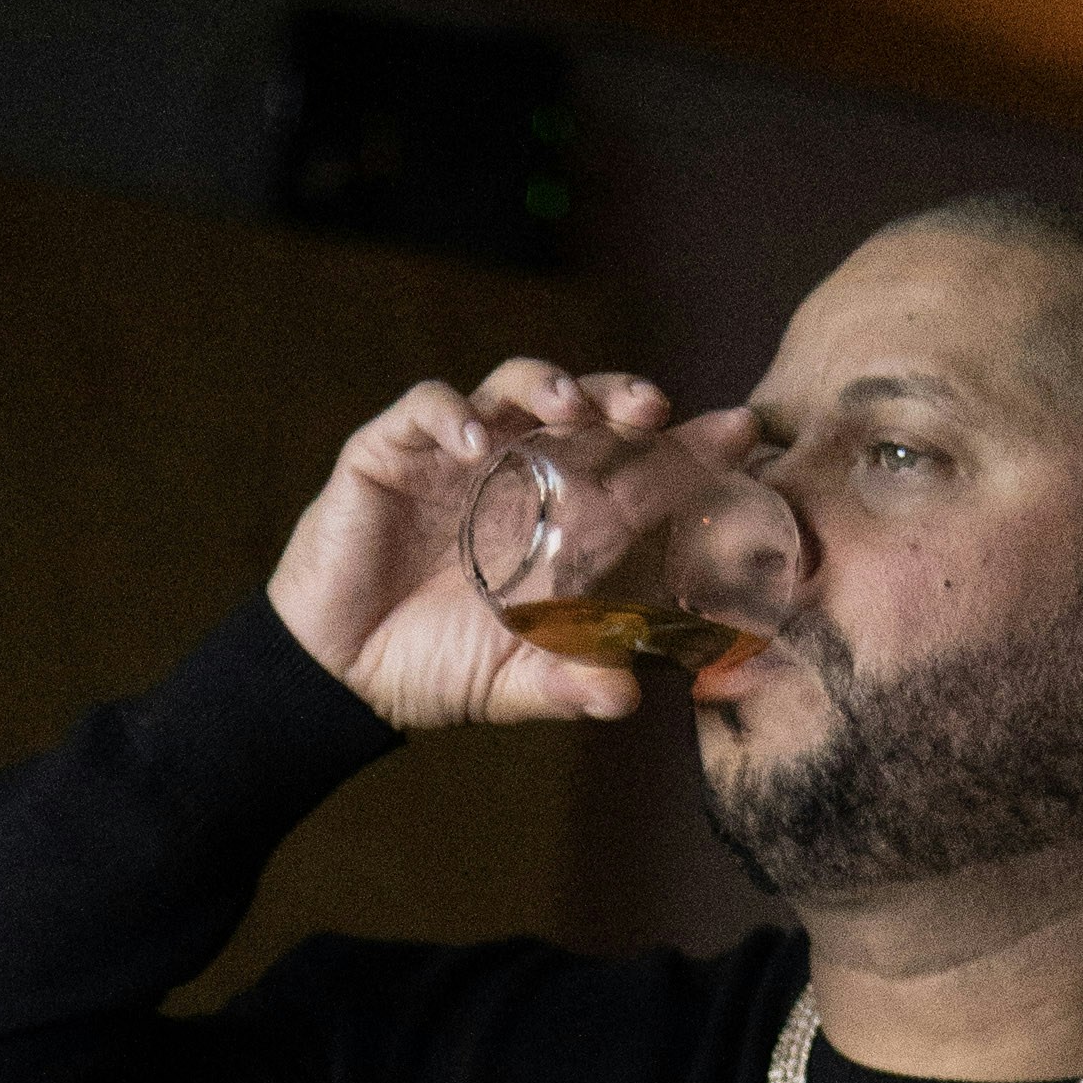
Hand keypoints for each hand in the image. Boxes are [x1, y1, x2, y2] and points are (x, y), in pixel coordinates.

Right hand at [266, 359, 677, 733]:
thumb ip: (568, 684)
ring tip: (572, 408)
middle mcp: (517, 474)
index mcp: (559, 520)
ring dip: (548, 384)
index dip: (687, 446)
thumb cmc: (433, 670)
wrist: (340, 677)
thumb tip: (628, 698)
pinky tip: (477, 446)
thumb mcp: (513, 684)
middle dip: (624, 396)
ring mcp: (456, 457)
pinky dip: (455, 418)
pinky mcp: (391, 452)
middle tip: (656, 408)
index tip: (742, 435)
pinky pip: (428, 410)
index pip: (635, 467)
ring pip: (512, 387)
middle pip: (585, 409)